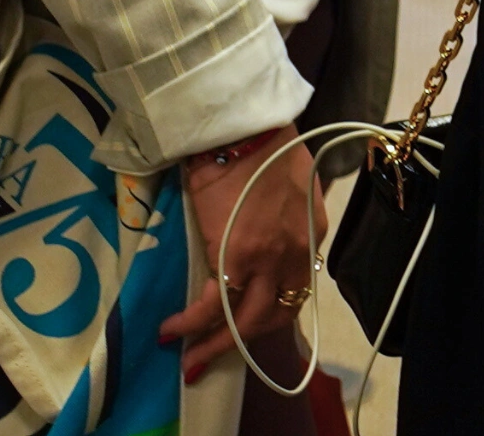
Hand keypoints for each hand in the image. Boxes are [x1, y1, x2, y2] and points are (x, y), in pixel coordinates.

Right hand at [160, 125, 319, 384]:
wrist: (240, 126)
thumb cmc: (260, 144)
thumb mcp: (289, 185)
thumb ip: (283, 217)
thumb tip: (261, 235)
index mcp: (313, 231)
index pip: (296, 286)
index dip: (271, 310)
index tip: (247, 322)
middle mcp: (297, 251)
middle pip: (275, 314)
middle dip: (245, 340)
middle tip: (214, 353)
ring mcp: (268, 257)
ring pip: (246, 321)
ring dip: (215, 344)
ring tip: (189, 357)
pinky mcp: (235, 257)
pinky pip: (212, 305)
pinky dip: (190, 323)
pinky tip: (171, 331)